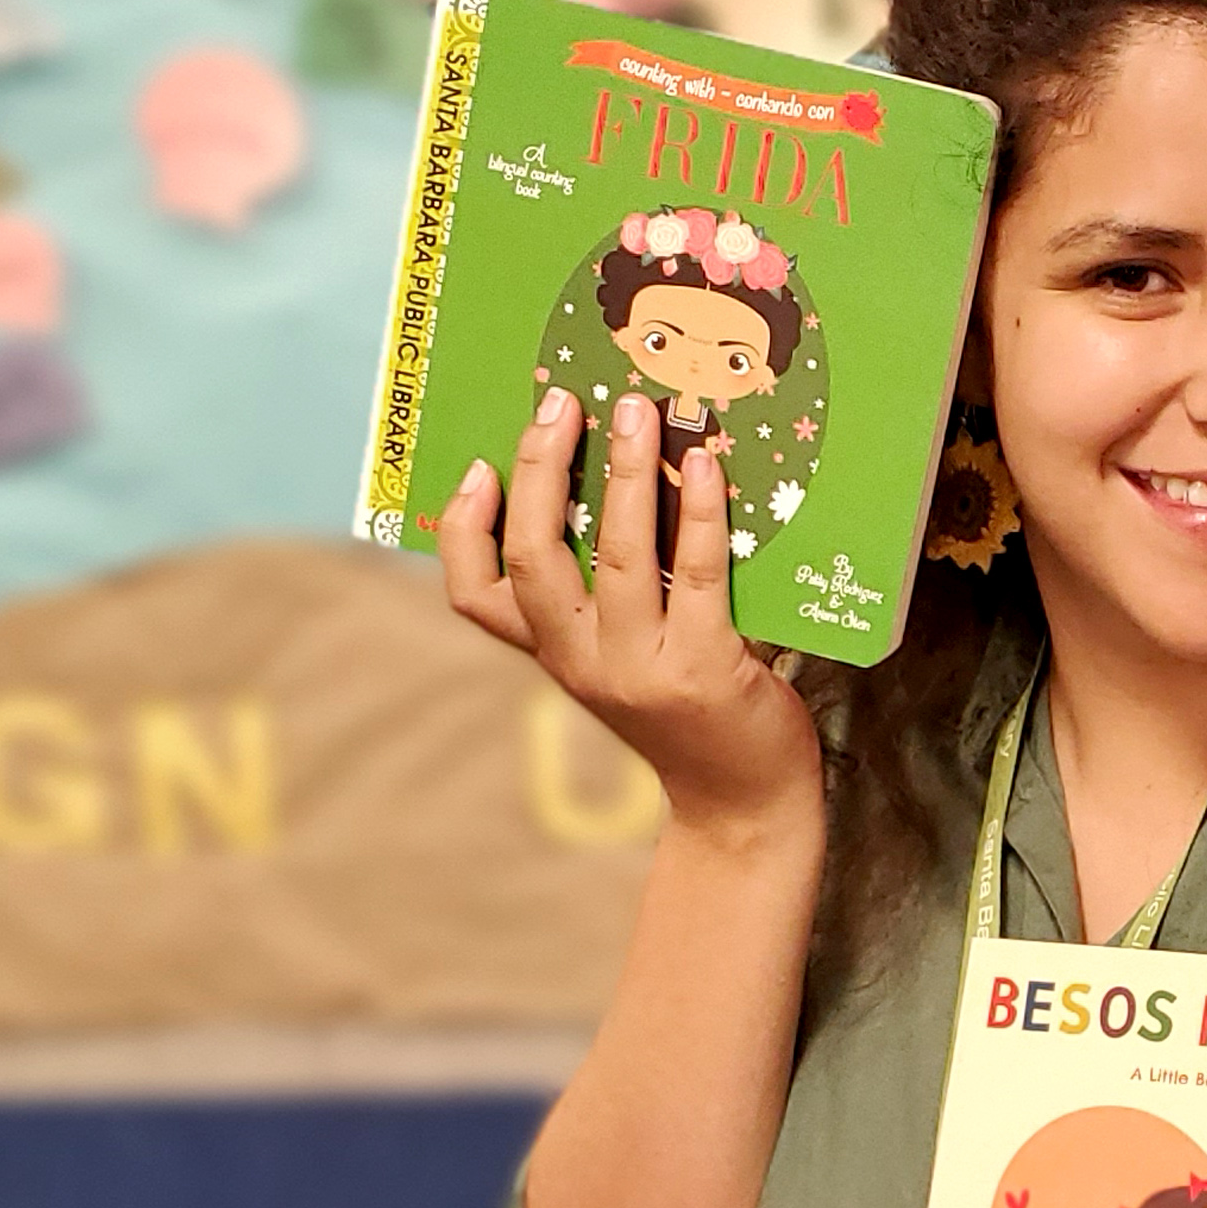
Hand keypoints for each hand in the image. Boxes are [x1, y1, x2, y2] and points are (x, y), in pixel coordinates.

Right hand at [437, 387, 818, 846]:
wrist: (744, 803)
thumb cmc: (690, 711)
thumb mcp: (625, 657)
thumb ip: (609, 592)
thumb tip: (622, 478)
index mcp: (555, 655)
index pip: (474, 596)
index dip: (462, 529)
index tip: (479, 467)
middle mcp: (583, 662)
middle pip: (534, 557)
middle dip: (542, 469)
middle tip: (560, 404)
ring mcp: (639, 668)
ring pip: (613, 555)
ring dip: (624, 473)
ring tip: (635, 412)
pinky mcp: (703, 668)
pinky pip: (695, 574)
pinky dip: (698, 512)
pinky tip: (706, 466)